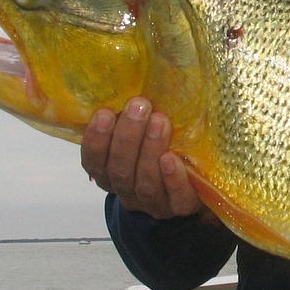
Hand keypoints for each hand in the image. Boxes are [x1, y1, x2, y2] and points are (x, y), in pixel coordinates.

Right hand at [81, 97, 205, 218]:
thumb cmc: (162, 151)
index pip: (94, 163)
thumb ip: (131, 121)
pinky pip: (175, 198)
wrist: (196, 188)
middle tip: (139, 105)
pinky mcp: (182, 208)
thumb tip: (128, 80)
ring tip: (159, 120)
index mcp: (111, 175)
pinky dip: (172, 178)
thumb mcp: (141, 138)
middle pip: (120, 171)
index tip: (104, 112)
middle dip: (127, 137)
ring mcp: (154, 204)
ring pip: (145, 182)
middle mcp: (128, 192)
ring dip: (150, 150)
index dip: (96, 140)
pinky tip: (171, 158)